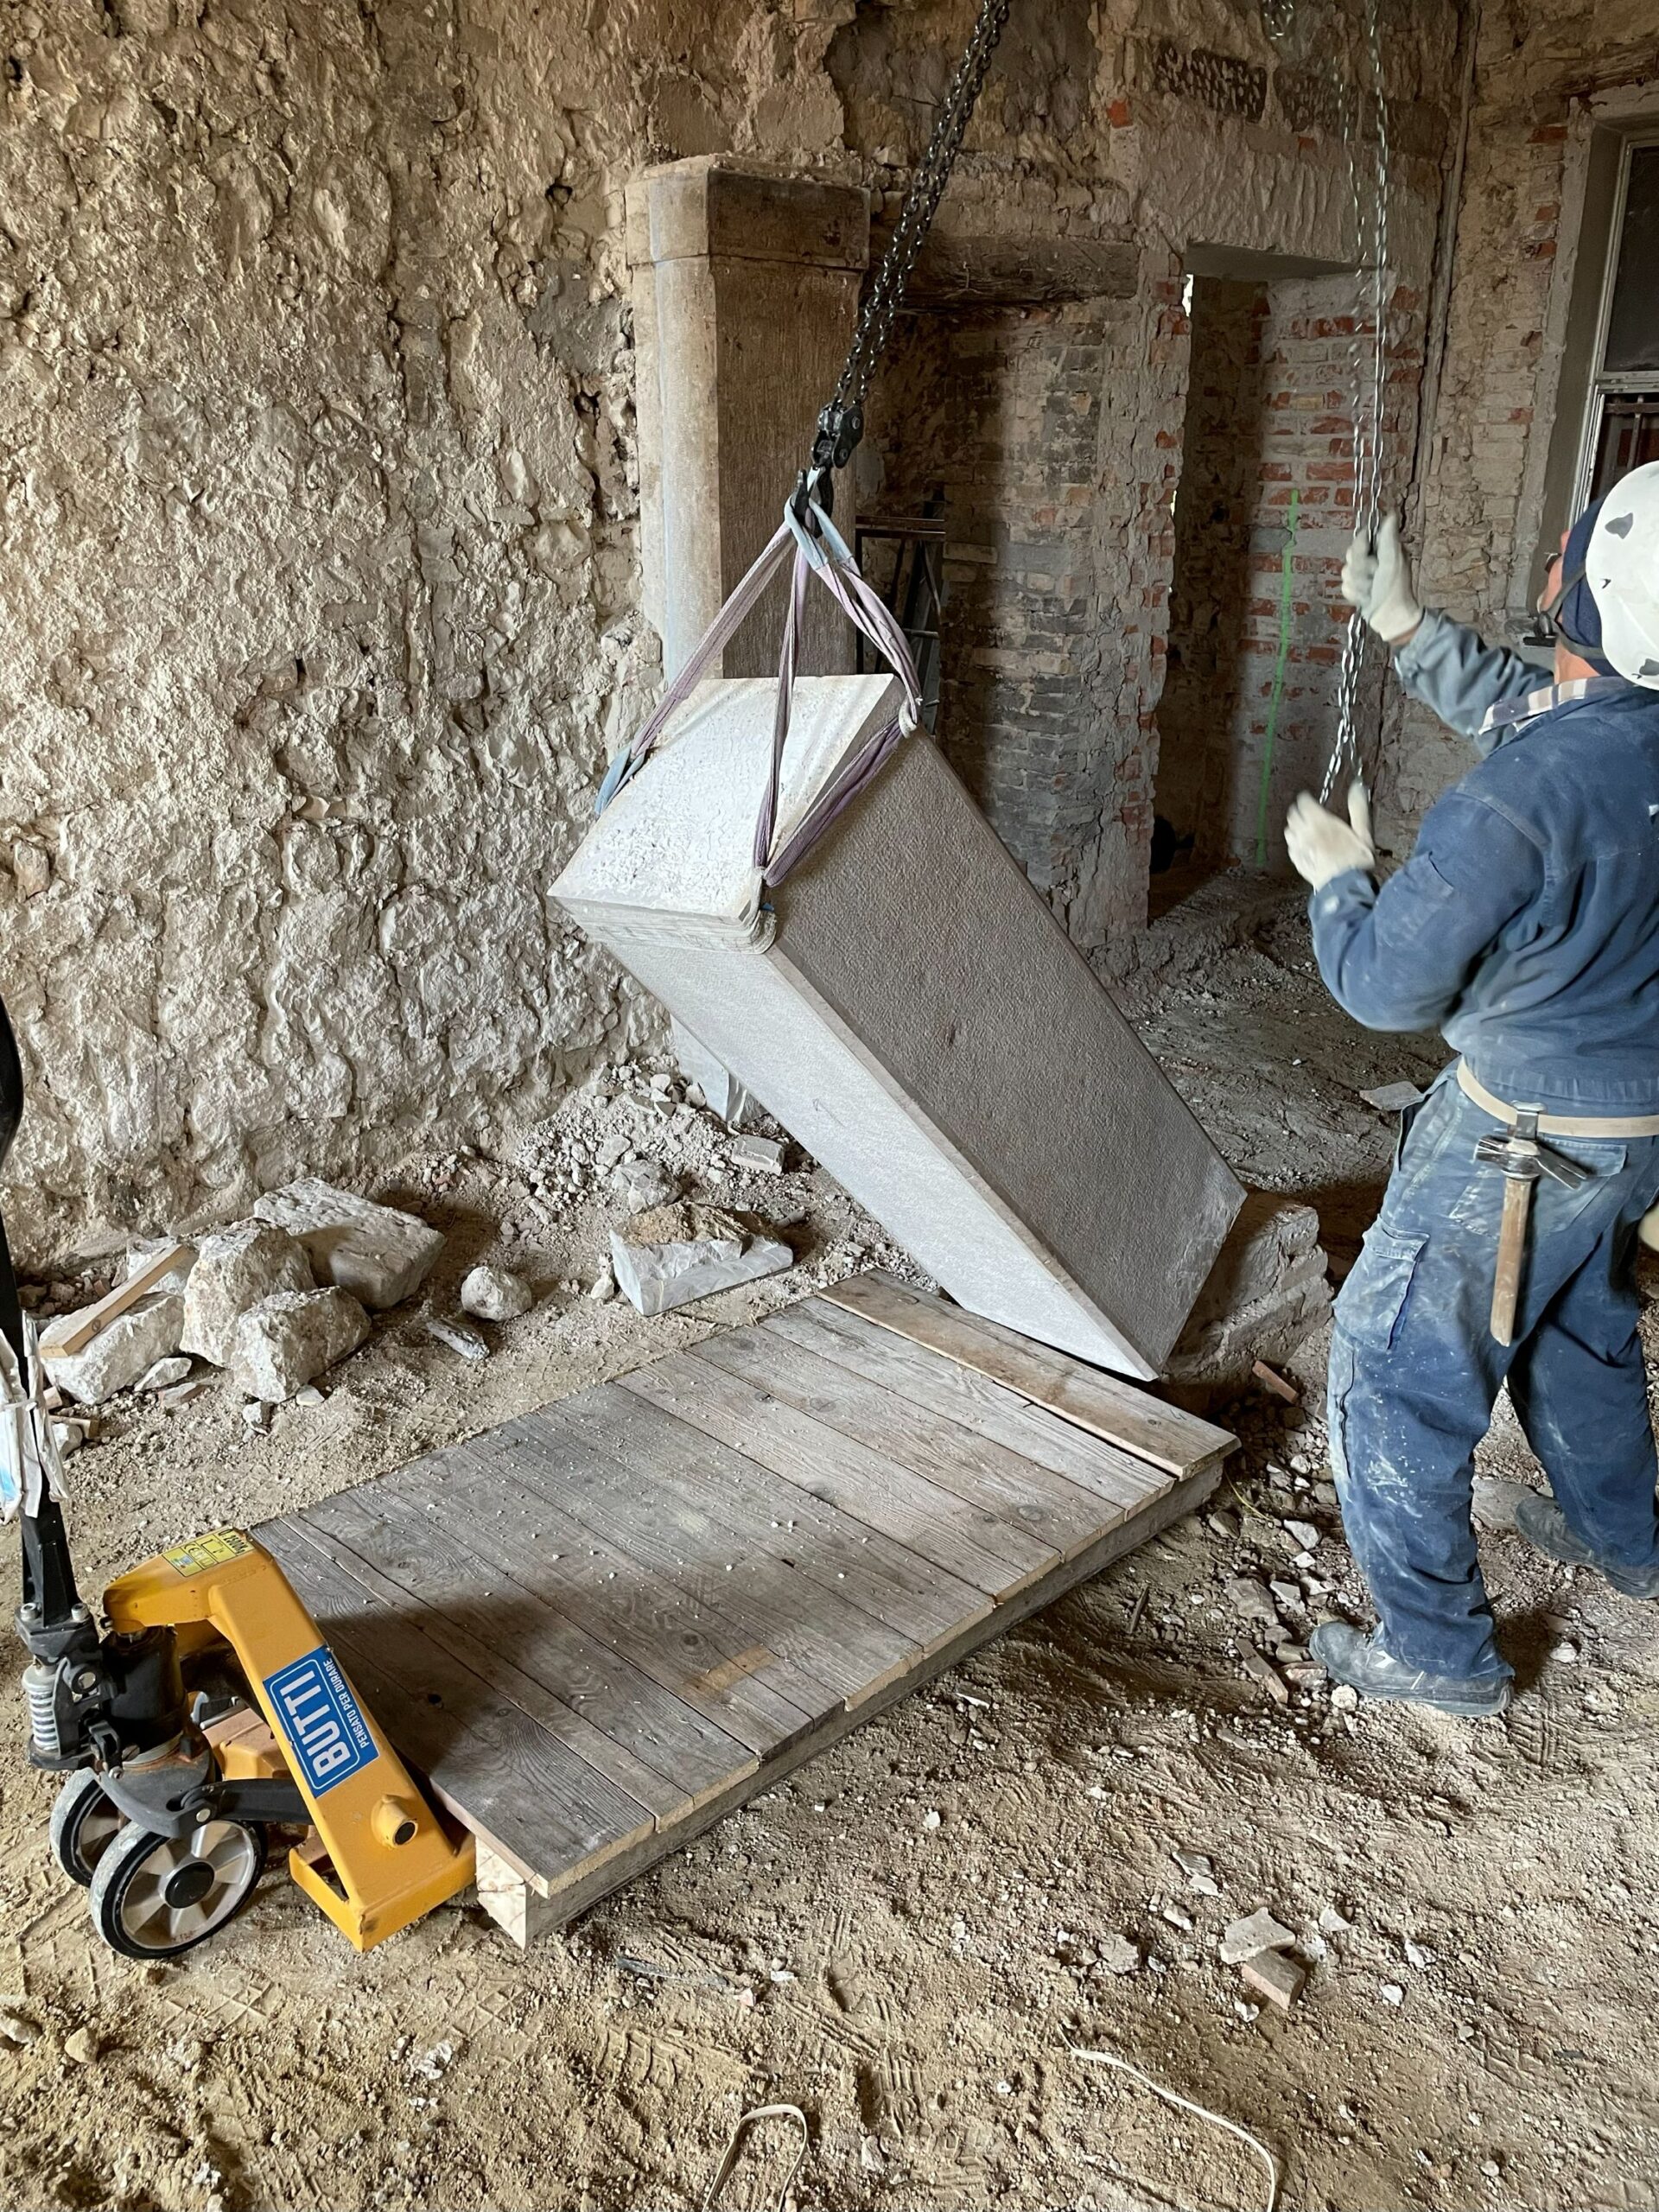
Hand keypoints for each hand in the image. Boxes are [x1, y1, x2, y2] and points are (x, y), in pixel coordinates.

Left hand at [1285, 784, 1374, 890]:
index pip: (1303, 803)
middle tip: (1305, 810)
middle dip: (1298, 811)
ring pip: (1288, 831)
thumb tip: (1358, 788)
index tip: (1309, 798)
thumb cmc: (1356, 861)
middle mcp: (1305, 834)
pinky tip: (1303, 845)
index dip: (1305, 799)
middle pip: (1292, 815)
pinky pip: (1290, 848)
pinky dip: (1294, 843)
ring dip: (1294, 826)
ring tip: (1303, 826)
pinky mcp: (1298, 862)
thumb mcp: (1363, 832)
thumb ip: (1358, 808)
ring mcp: (1299, 849)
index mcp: (1320, 823)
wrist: (1345, 888)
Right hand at [1341, 514, 1421, 642]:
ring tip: (1371, 591)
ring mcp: (1363, 574)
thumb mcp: (1393, 560)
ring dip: (1359, 584)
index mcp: (1382, 549)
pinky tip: (1366, 598)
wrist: (1389, 616)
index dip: (1361, 550)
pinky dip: (1355, 594)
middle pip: (1350, 556)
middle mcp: (1372, 559)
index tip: (1371, 559)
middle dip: (1360, 570)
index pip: (1360, 539)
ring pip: (1346, 572)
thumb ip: (1388, 538)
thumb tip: (1391, 515)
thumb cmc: (1395, 588)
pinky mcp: (1356, 588)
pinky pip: (1345, 587)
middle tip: (1373, 578)